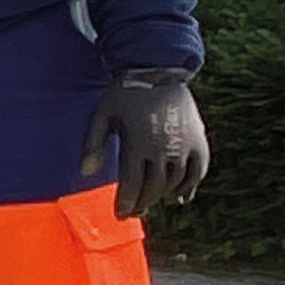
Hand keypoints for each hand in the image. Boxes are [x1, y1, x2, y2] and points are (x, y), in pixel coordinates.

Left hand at [81, 68, 208, 218]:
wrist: (158, 70)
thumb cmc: (125, 94)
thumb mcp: (102, 115)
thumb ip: (93, 144)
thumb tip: (85, 173)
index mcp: (138, 144)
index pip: (133, 185)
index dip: (127, 203)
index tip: (121, 214)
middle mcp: (163, 149)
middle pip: (154, 188)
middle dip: (142, 203)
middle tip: (134, 211)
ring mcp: (184, 146)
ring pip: (175, 182)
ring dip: (162, 196)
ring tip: (151, 201)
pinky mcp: (199, 141)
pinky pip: (198, 172)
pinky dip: (190, 187)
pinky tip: (181, 197)